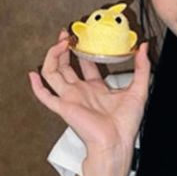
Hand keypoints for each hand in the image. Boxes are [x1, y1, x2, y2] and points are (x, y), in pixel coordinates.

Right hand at [28, 30, 150, 157]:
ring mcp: (71, 98)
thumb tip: (144, 47)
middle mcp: (82, 92)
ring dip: (53, 57)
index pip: (86, 65)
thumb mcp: (139, 89)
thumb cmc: (126, 123)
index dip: (83, 51)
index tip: (83, 37)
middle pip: (66, 66)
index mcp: (97, 88)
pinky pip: (45, 97)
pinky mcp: (63, 108)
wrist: (116, 141)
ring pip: (53, 74)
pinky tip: (32, 74)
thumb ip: (142, 67)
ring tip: (59, 43)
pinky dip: (36, 86)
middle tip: (66, 34)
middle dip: (64, 49)